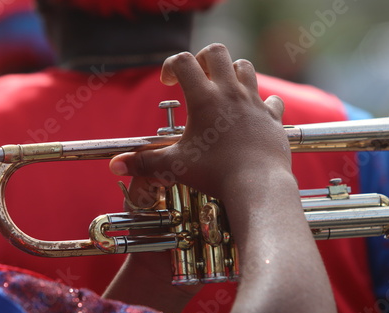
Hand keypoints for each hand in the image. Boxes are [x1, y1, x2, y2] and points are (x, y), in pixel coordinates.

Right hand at [110, 43, 287, 201]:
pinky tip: (253, 114)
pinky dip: (262, 102)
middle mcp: (231, 94)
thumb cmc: (216, 174)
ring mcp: (254, 103)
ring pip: (245, 67)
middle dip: (202, 58)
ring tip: (222, 91)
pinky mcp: (272, 118)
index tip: (167, 82)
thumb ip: (144, 162)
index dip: (170, 65)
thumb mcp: (175, 166)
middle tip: (196, 77)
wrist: (257, 185)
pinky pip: (271, 100)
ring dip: (231, 72)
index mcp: (205, 99)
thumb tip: (116, 165)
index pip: (183, 61)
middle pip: (217, 52)